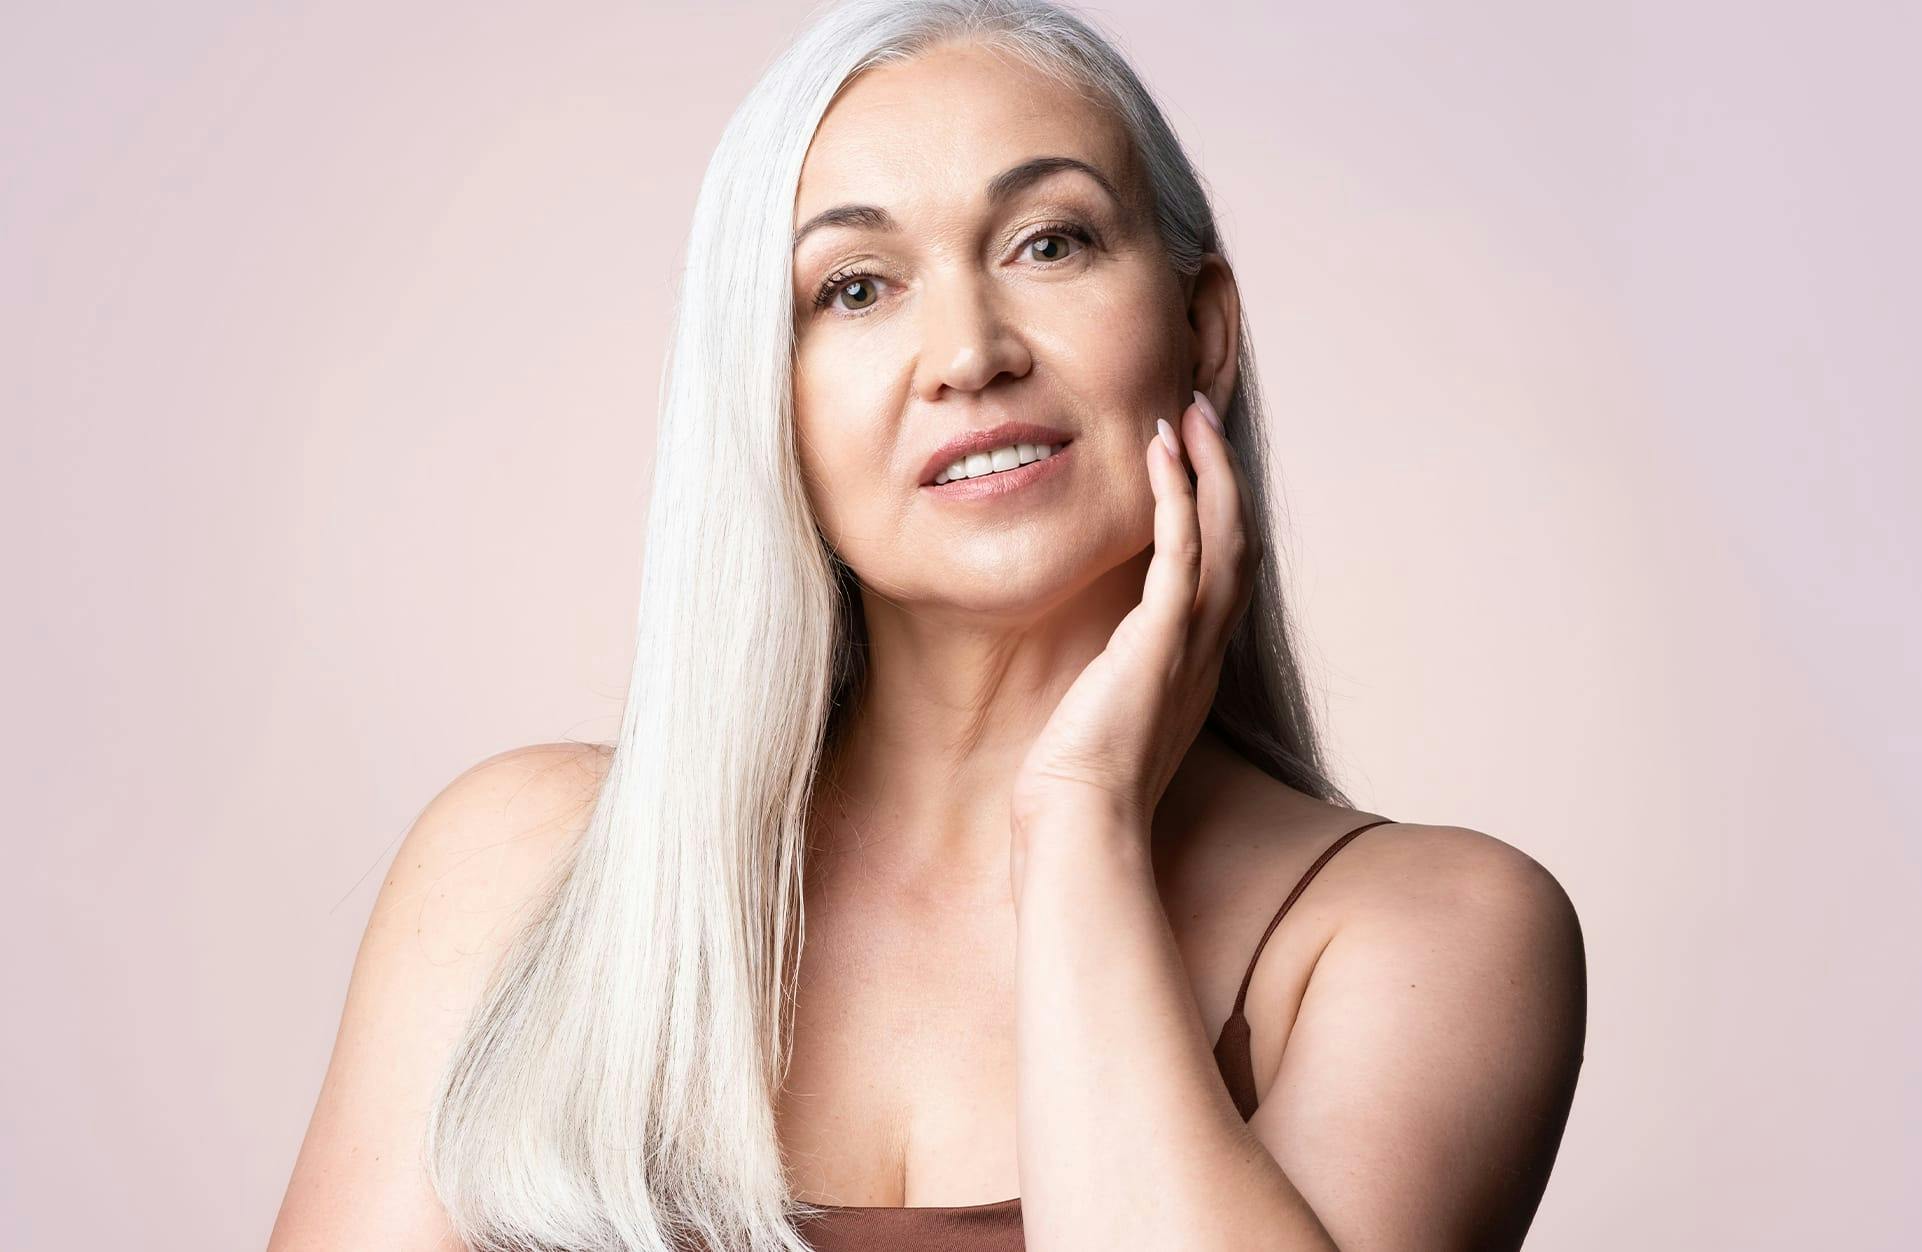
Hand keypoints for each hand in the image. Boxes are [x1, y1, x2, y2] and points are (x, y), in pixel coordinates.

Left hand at [1010, 389, 1262, 842]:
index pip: (1224, 568)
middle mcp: (1206, 649)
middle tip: (1200, 412)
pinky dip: (1176, 498)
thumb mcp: (1106, 712)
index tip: (1194, 457)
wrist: (1081, 824)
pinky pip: (1181, 553)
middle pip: (1237, 538)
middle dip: (1221, 471)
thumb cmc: (1080, 783)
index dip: (1217, 506)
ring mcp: (1190, 644)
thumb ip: (1114, 673)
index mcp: (1196, 663)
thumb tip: (1093, 656)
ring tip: (1187, 414)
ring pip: (1221, 535)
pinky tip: (1159, 453)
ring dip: (1208, 468)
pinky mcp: (1159, 641)